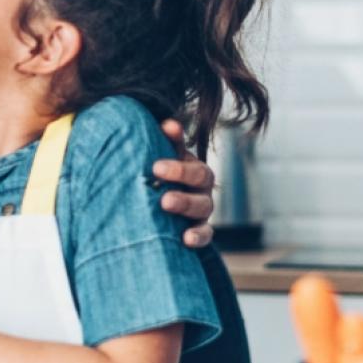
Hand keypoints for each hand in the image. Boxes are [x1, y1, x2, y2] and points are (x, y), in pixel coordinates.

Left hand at [155, 119, 215, 247]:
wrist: (157, 216)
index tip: (156, 161)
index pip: (188, 152)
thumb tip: (167, 124)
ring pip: (203, 204)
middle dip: (180, 173)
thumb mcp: (159, 162)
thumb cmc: (157, 184)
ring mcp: (202, 209)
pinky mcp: (201, 231)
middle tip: (156, 171)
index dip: (176, 150)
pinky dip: (198, 236)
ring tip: (165, 202)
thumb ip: (163, 144)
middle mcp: (201, 186)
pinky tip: (186, 238)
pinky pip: (206, 234)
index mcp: (191, 166)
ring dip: (185, 202)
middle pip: (200, 176)